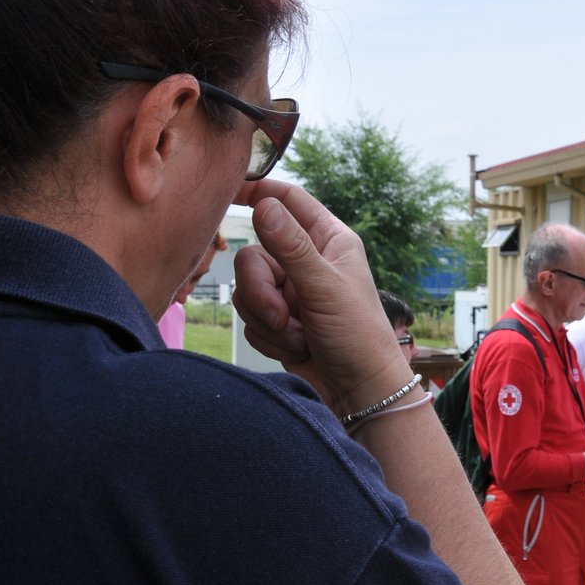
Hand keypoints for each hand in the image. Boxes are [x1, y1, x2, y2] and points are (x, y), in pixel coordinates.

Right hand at [230, 180, 407, 415]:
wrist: (360, 392)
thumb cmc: (358, 336)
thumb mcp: (325, 288)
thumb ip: (291, 247)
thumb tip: (263, 205)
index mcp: (328, 240)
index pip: (287, 200)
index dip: (256, 192)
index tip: (223, 193)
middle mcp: (307, 261)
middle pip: (252, 256)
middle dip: (260, 292)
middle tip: (283, 317)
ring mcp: (291, 291)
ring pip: (246, 290)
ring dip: (268, 320)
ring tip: (300, 337)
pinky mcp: (279, 320)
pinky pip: (250, 319)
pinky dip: (270, 338)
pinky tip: (299, 349)